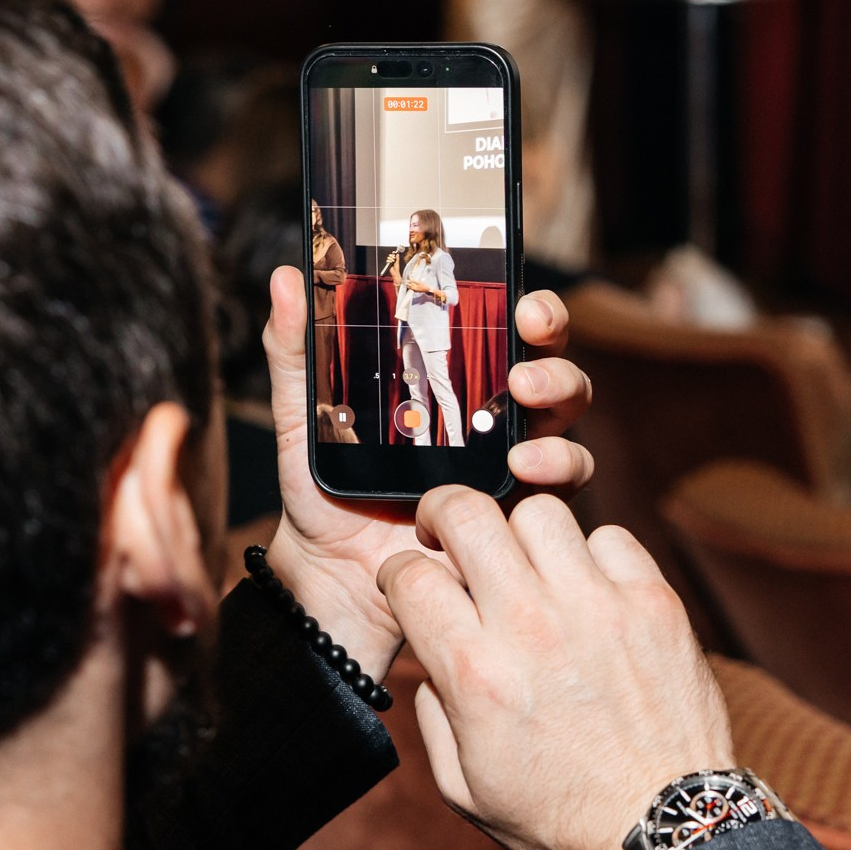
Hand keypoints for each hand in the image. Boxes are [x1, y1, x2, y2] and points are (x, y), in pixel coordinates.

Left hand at [259, 268, 594, 677]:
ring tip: (525, 398)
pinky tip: (522, 466)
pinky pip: (562, 485)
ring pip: (565, 417)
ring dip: (560, 397)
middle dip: (552, 343)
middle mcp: (494, 413)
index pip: (507, 328)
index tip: (520, 301)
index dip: (530, 307)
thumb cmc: (324, 487)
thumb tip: (285, 278)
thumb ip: (297, 350)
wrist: (331, 571)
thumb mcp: (306, 414)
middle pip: (551, 362)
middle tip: (526, 340)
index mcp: (453, 379)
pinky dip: (556, 467)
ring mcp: (512, 461)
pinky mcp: (518, 509)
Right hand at [379, 488, 734, 849]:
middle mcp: (532, 626)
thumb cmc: (561, 816)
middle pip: (467, 513)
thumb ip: (433, 710)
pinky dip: (593, 555)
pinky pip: (611, 537)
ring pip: (540, 511)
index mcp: (476, 673)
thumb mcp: (463, 786)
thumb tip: (432, 650)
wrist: (666, 826)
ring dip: (521, 534)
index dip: (399, 574)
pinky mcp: (654, 602)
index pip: (409, 575)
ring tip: (527, 566)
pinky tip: (589, 590)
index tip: (413, 585)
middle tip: (451, 533)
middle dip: (444, 513)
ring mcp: (598, 607)